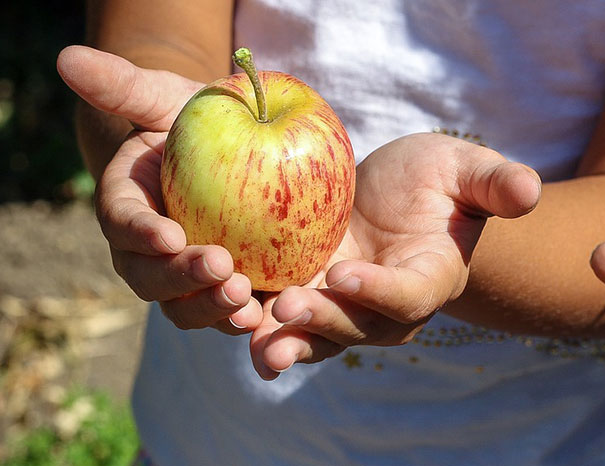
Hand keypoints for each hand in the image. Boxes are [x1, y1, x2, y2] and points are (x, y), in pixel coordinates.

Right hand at [56, 46, 261, 332]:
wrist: (234, 153)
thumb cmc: (195, 121)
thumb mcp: (166, 98)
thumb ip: (125, 86)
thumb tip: (70, 60)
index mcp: (127, 207)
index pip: (124, 223)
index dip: (142, 233)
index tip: (169, 235)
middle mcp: (150, 253)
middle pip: (152, 279)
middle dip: (182, 280)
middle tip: (222, 267)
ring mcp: (188, 279)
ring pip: (188, 308)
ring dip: (214, 309)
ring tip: (247, 303)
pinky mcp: (230, 291)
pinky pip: (232, 316)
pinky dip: (248, 325)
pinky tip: (274, 320)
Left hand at [249, 132, 541, 378]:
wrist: (398, 197)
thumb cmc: (439, 180)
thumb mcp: (467, 170)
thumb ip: (495, 183)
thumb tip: (529, 190)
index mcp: (431, 277)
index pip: (409, 295)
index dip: (380, 291)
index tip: (347, 274)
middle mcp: (388, 307)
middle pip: (358, 327)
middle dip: (324, 322)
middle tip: (288, 307)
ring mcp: (346, 308)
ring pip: (318, 336)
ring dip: (287, 341)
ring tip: (255, 341)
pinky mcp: (309, 296)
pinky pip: (285, 320)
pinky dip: (259, 325)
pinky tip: (229, 322)